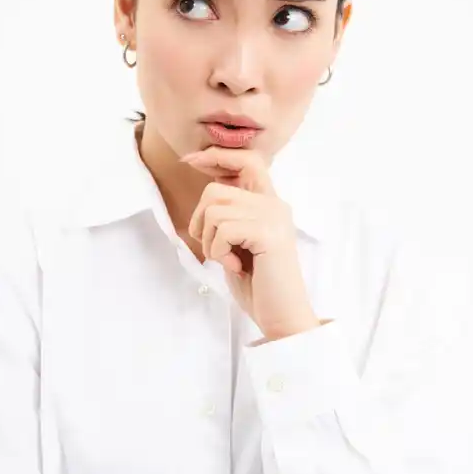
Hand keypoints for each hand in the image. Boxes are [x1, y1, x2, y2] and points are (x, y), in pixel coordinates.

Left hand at [182, 147, 319, 341]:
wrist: (282, 317)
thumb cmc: (258, 285)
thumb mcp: (238, 243)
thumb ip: (229, 218)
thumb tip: (205, 200)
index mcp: (269, 204)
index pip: (248, 159)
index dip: (217, 156)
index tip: (190, 160)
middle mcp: (274, 204)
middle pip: (216, 189)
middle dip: (201, 221)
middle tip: (214, 249)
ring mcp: (273, 216)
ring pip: (215, 209)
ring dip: (209, 241)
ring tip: (228, 260)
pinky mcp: (268, 232)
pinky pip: (222, 229)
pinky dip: (218, 252)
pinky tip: (236, 267)